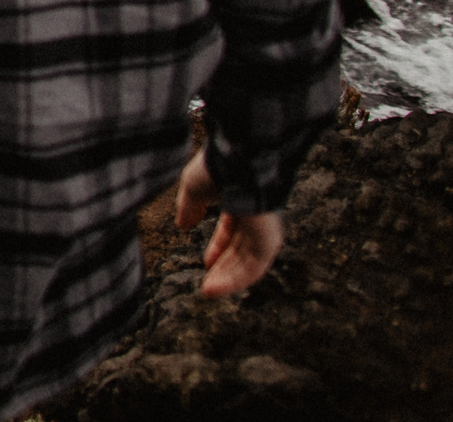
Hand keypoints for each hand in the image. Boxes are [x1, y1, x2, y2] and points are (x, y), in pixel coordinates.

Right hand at [172, 147, 284, 296]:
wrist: (238, 161)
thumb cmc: (216, 167)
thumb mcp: (194, 188)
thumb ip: (189, 207)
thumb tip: (182, 224)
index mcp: (241, 201)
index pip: (233, 231)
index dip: (219, 248)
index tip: (207, 262)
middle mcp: (256, 218)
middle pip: (241, 251)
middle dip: (223, 268)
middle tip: (208, 286)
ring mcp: (264, 230)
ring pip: (247, 262)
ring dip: (228, 279)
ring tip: (208, 292)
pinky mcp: (269, 240)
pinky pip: (254, 268)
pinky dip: (236, 280)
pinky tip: (216, 288)